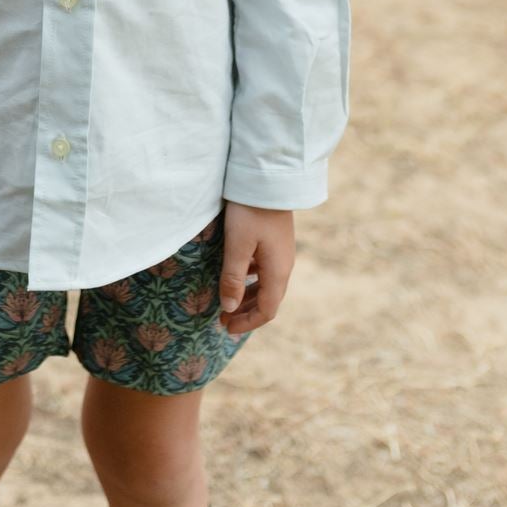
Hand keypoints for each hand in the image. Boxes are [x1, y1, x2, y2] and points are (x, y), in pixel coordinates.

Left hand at [218, 203, 294, 336]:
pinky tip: (237, 275)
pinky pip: (265, 270)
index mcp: (278, 271)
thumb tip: (228, 308)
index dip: (247, 323)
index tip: (226, 327)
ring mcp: (281, 253)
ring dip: (247, 296)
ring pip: (266, 285)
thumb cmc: (250, 212)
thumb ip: (233, 278)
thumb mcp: (237, 246)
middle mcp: (284, 265)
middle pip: (268, 299)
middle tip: (222, 317)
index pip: (267, 310)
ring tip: (227, 301)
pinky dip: (250, 280)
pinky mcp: (275, 241)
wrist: (268, 178)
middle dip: (245, 312)